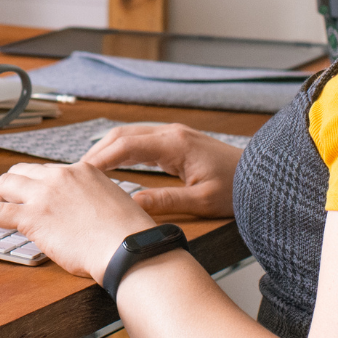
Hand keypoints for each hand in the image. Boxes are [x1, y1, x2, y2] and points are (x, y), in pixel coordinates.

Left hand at [0, 162, 157, 278]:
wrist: (130, 249)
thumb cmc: (129, 237)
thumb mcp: (113, 207)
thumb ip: (93, 204)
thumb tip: (85, 218)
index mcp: (83, 170)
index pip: (48, 172)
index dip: (34, 185)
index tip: (29, 196)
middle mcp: (61, 175)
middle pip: (21, 173)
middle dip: (8, 186)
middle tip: (0, 201)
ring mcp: (45, 194)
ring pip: (5, 185)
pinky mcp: (33, 217)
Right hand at [80, 124, 241, 217]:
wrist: (260, 177)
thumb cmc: (237, 188)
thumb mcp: (200, 201)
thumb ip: (164, 201)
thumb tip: (130, 204)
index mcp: (175, 144)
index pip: (126, 145)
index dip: (100, 158)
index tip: (81, 172)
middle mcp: (172, 134)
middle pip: (123, 135)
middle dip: (97, 151)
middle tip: (77, 172)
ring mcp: (174, 135)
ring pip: (130, 135)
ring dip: (108, 149)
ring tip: (88, 170)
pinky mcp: (177, 142)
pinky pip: (141, 141)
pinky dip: (122, 151)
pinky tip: (112, 165)